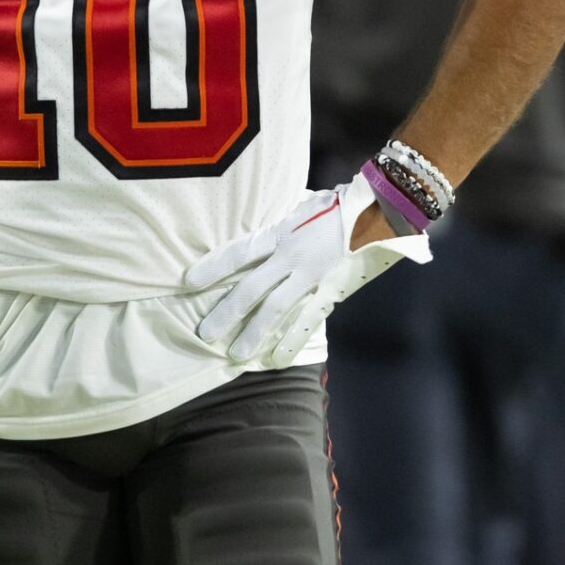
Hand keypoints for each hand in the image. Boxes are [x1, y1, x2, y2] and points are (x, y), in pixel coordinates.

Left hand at [182, 173, 430, 369]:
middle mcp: (292, 256)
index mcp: (281, 232)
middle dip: (227, 312)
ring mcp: (311, 277)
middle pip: (252, 287)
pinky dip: (291, 341)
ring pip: (276, 309)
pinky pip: (307, 319)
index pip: (240, 252)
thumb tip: (247, 240)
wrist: (376, 212)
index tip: (188, 282)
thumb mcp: (296, 207)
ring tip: (234, 353)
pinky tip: (275, 359)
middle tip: (204, 333)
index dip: (214, 267)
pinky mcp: (327, 290)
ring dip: (254, 332)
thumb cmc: (331, 205)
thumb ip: (273, 227)